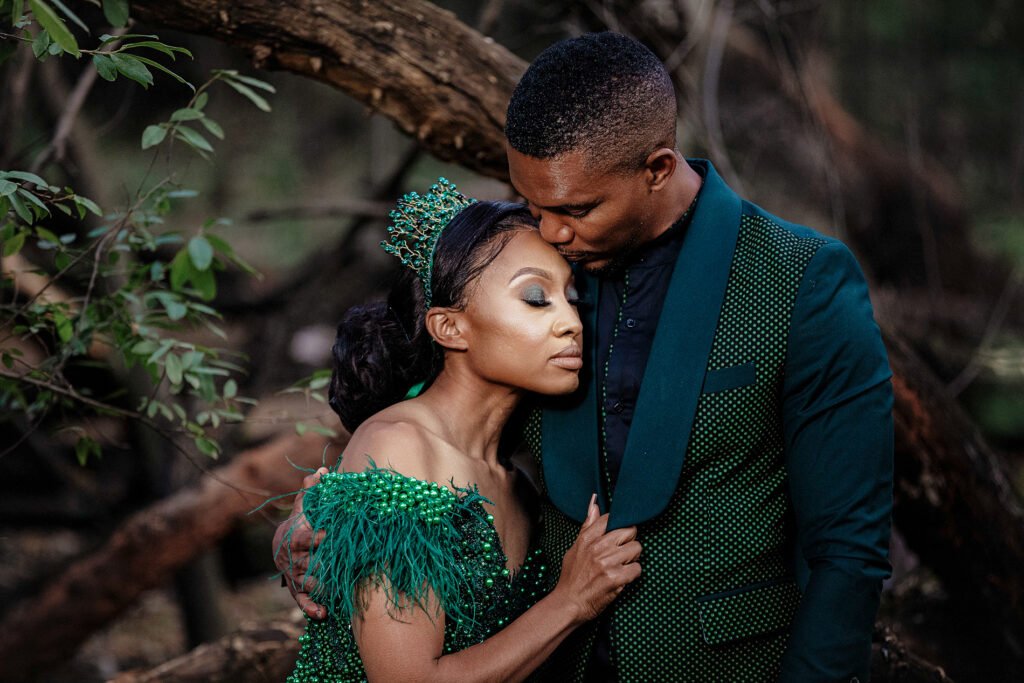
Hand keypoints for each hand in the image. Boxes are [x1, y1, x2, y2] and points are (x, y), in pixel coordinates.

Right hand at [272, 467, 328, 619]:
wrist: (281, 545)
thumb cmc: (299, 523)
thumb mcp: (302, 507)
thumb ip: (311, 490)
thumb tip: (323, 469)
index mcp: (294, 538)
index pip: (303, 539)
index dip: (314, 538)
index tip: (327, 535)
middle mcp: (291, 559)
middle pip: (307, 564)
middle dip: (323, 565)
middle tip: (341, 567)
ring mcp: (293, 576)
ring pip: (307, 584)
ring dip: (321, 588)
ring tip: (337, 592)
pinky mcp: (296, 591)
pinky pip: (302, 601)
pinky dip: (311, 608)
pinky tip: (324, 613)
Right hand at [550, 494, 641, 623]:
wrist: (569, 603)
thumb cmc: (572, 577)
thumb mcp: (575, 548)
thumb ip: (588, 526)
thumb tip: (594, 503)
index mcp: (587, 538)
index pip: (612, 519)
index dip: (619, 527)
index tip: (618, 536)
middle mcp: (598, 547)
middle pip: (629, 531)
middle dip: (629, 542)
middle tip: (621, 553)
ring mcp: (607, 562)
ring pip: (637, 549)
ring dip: (632, 559)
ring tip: (621, 566)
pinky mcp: (616, 578)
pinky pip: (637, 568)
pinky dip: (633, 575)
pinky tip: (623, 578)